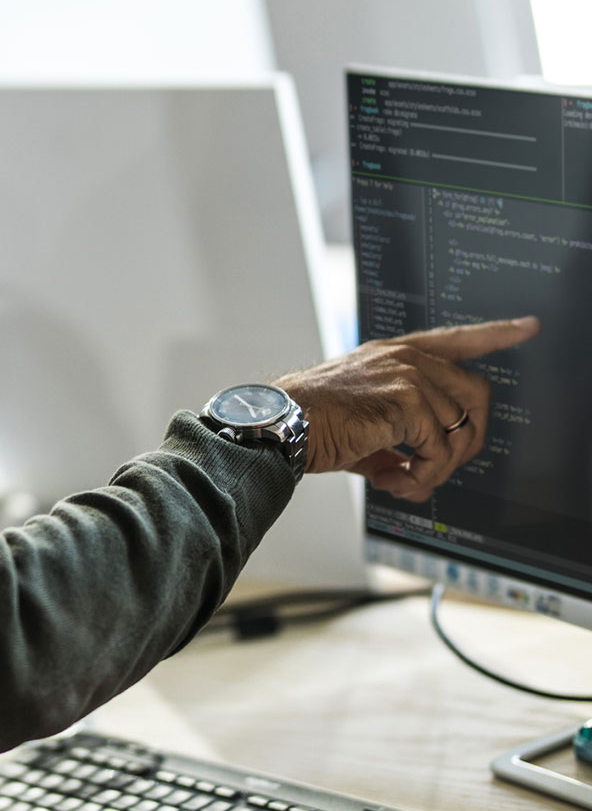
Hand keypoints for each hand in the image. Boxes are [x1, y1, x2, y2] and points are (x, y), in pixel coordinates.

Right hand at [276, 317, 539, 500]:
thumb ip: (396, 439)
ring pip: (458, 430)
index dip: (494, 335)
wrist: (283, 424)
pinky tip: (395, 481)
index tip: (527, 327)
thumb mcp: (362, 424)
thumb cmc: (309, 422)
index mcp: (392, 355)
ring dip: (437, 469)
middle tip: (437, 468)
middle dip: (467, 441)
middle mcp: (404, 357)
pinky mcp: (405, 400)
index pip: (454, 339)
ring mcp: (407, 375)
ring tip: (404, 482)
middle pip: (476, 394)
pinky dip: (422, 475)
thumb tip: (414, 473)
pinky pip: (437, 449)